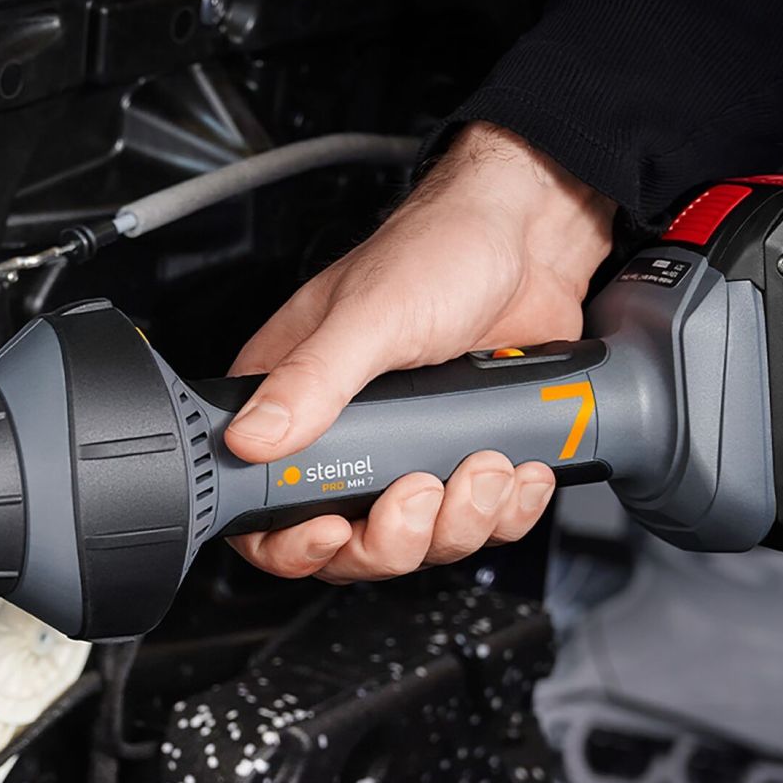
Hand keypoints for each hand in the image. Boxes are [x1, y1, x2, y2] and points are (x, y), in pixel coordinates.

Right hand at [225, 122, 614, 582]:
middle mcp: (347, 436)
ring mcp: (409, 453)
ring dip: (459, 521)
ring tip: (484, 464)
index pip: (264, 506)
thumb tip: (251, 438)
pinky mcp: (464, 457)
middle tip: (422, 490)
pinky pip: (480, 523)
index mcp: (295, 400)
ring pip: (419, 541)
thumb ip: (311, 381)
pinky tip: (516, 470)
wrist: (531, 238)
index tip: (332, 531)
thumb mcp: (369, 317)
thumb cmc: (440, 252)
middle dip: (394, 537)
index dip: (291, 542)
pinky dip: (505, 511)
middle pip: (348, 544)